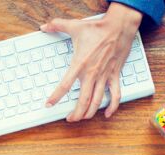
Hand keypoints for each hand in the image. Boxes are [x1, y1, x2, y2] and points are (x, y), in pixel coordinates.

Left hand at [42, 4, 141, 120]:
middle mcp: (92, 73)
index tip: (49, 104)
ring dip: (89, 113)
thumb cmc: (99, 28)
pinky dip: (112, 106)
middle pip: (83, 100)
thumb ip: (57, 25)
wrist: (120, 26)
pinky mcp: (115, 75)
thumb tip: (44, 26)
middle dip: (75, 113)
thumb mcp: (75, 26)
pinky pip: (115, 94)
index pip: (65, 86)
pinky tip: (106, 113)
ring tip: (82, 118)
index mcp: (80, 64)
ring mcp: (104, 76)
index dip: (55, 97)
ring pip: (97, 101)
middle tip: (69, 119)